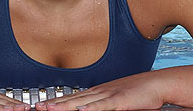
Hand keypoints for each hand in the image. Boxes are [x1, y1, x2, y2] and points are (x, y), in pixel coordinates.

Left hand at [35, 72, 163, 110]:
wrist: (154, 84)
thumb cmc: (136, 93)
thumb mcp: (114, 99)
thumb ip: (101, 105)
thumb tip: (86, 109)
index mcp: (97, 92)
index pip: (72, 98)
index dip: (56, 102)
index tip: (42, 105)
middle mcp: (99, 91)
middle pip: (72, 99)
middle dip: (54, 104)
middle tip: (38, 107)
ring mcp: (108, 94)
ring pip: (83, 102)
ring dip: (65, 106)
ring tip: (49, 109)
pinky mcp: (119, 100)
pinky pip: (103, 105)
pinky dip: (91, 108)